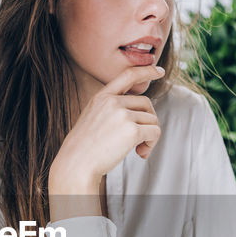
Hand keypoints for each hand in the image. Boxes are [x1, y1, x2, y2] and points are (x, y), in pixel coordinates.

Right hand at [49, 65, 164, 201]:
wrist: (76, 165)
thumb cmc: (84, 148)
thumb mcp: (92, 118)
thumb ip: (111, 110)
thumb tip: (139, 113)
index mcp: (101, 97)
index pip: (128, 76)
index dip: (146, 71)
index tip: (159, 70)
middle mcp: (112, 102)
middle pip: (147, 104)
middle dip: (149, 121)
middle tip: (142, 140)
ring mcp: (122, 115)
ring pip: (153, 120)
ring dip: (150, 136)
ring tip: (138, 150)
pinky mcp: (132, 130)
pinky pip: (155, 132)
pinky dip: (151, 144)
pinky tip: (140, 154)